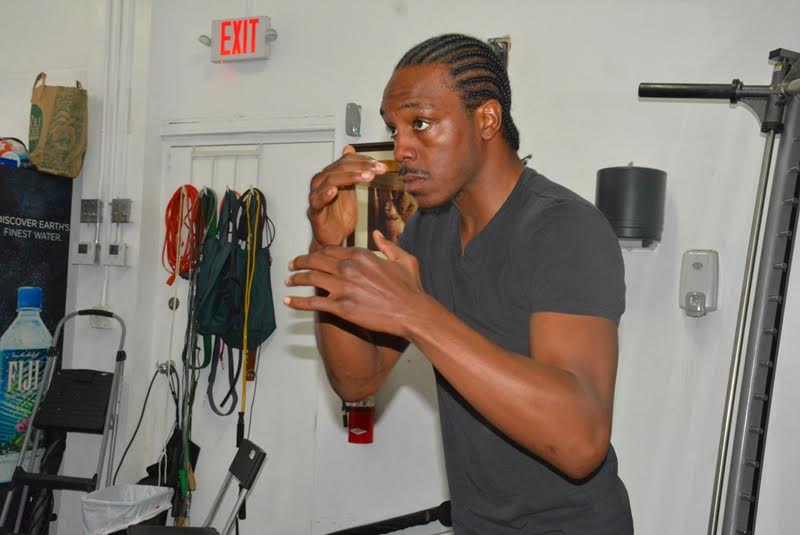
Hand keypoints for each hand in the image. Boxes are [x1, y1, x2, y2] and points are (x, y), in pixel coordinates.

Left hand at [285, 230, 424, 336]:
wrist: (412, 312)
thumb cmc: (410, 288)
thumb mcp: (404, 259)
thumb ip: (387, 245)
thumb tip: (376, 234)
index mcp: (361, 255)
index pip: (331, 250)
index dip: (318, 253)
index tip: (312, 256)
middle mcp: (348, 268)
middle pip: (316, 261)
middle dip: (301, 262)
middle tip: (292, 265)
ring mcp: (343, 288)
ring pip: (311, 279)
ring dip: (296, 278)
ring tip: (288, 280)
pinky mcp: (341, 307)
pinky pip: (313, 303)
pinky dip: (298, 302)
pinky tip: (288, 301)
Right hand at [308, 145, 387, 246]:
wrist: (332, 238)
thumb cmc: (338, 216)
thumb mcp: (349, 189)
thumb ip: (351, 170)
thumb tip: (349, 148)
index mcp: (331, 176)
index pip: (346, 161)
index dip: (364, 161)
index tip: (380, 165)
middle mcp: (321, 182)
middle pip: (339, 167)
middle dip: (361, 167)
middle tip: (377, 169)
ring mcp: (316, 196)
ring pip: (330, 180)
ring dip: (349, 177)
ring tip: (366, 177)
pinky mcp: (314, 211)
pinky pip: (316, 200)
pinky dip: (324, 194)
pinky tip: (334, 191)